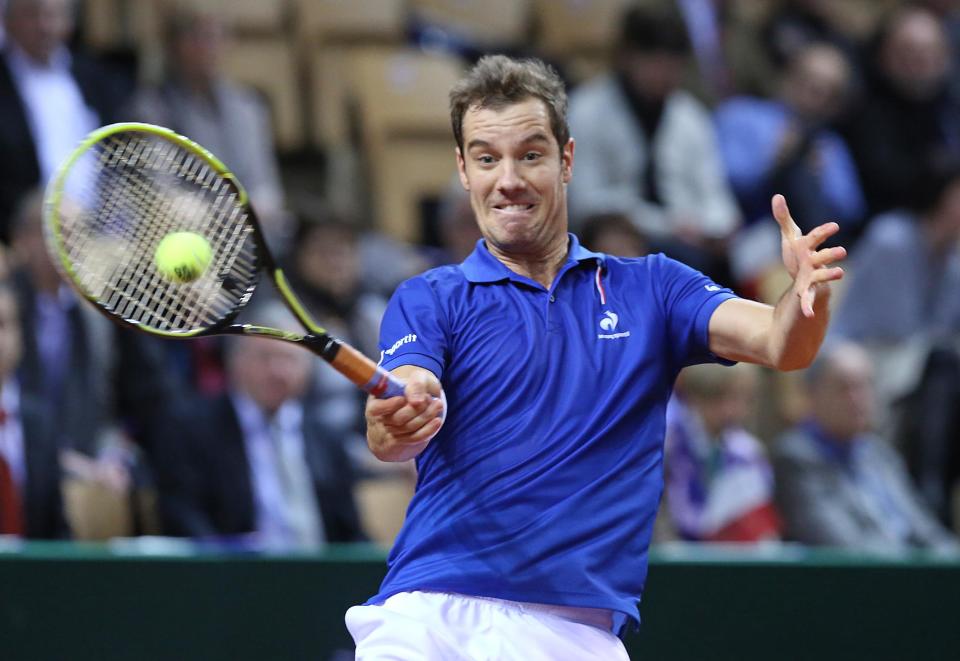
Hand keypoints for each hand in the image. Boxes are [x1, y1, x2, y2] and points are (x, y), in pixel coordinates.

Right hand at [365, 369, 444, 450]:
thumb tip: (416, 402)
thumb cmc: (415, 387)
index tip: (403, 399)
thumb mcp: (417, 378)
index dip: (389, 405)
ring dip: (425, 417)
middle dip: (416, 409)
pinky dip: (428, 430)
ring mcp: (390, 431)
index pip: (377, 408)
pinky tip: (437, 420)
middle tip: (431, 399)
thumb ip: (416, 385)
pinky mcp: (402, 440)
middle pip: (397, 419)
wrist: (418, 401)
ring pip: (408, 428)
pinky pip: (415, 438)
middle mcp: (380, 418)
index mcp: (377, 400)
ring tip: (438, 404)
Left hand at [772, 194, 845, 317]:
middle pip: (823, 257)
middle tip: (842, 251)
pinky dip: (807, 306)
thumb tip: (777, 196)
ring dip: (830, 274)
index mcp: (808, 246)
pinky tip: (808, 315)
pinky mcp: (808, 291)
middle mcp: (814, 261)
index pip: (816, 237)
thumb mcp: (789, 235)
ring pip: (822, 275)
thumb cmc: (798, 253)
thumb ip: (783, 217)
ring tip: (841, 273)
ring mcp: (813, 276)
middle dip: (831, 254)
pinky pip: (808, 299)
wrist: (802, 275)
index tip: (834, 226)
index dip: (824, 232)